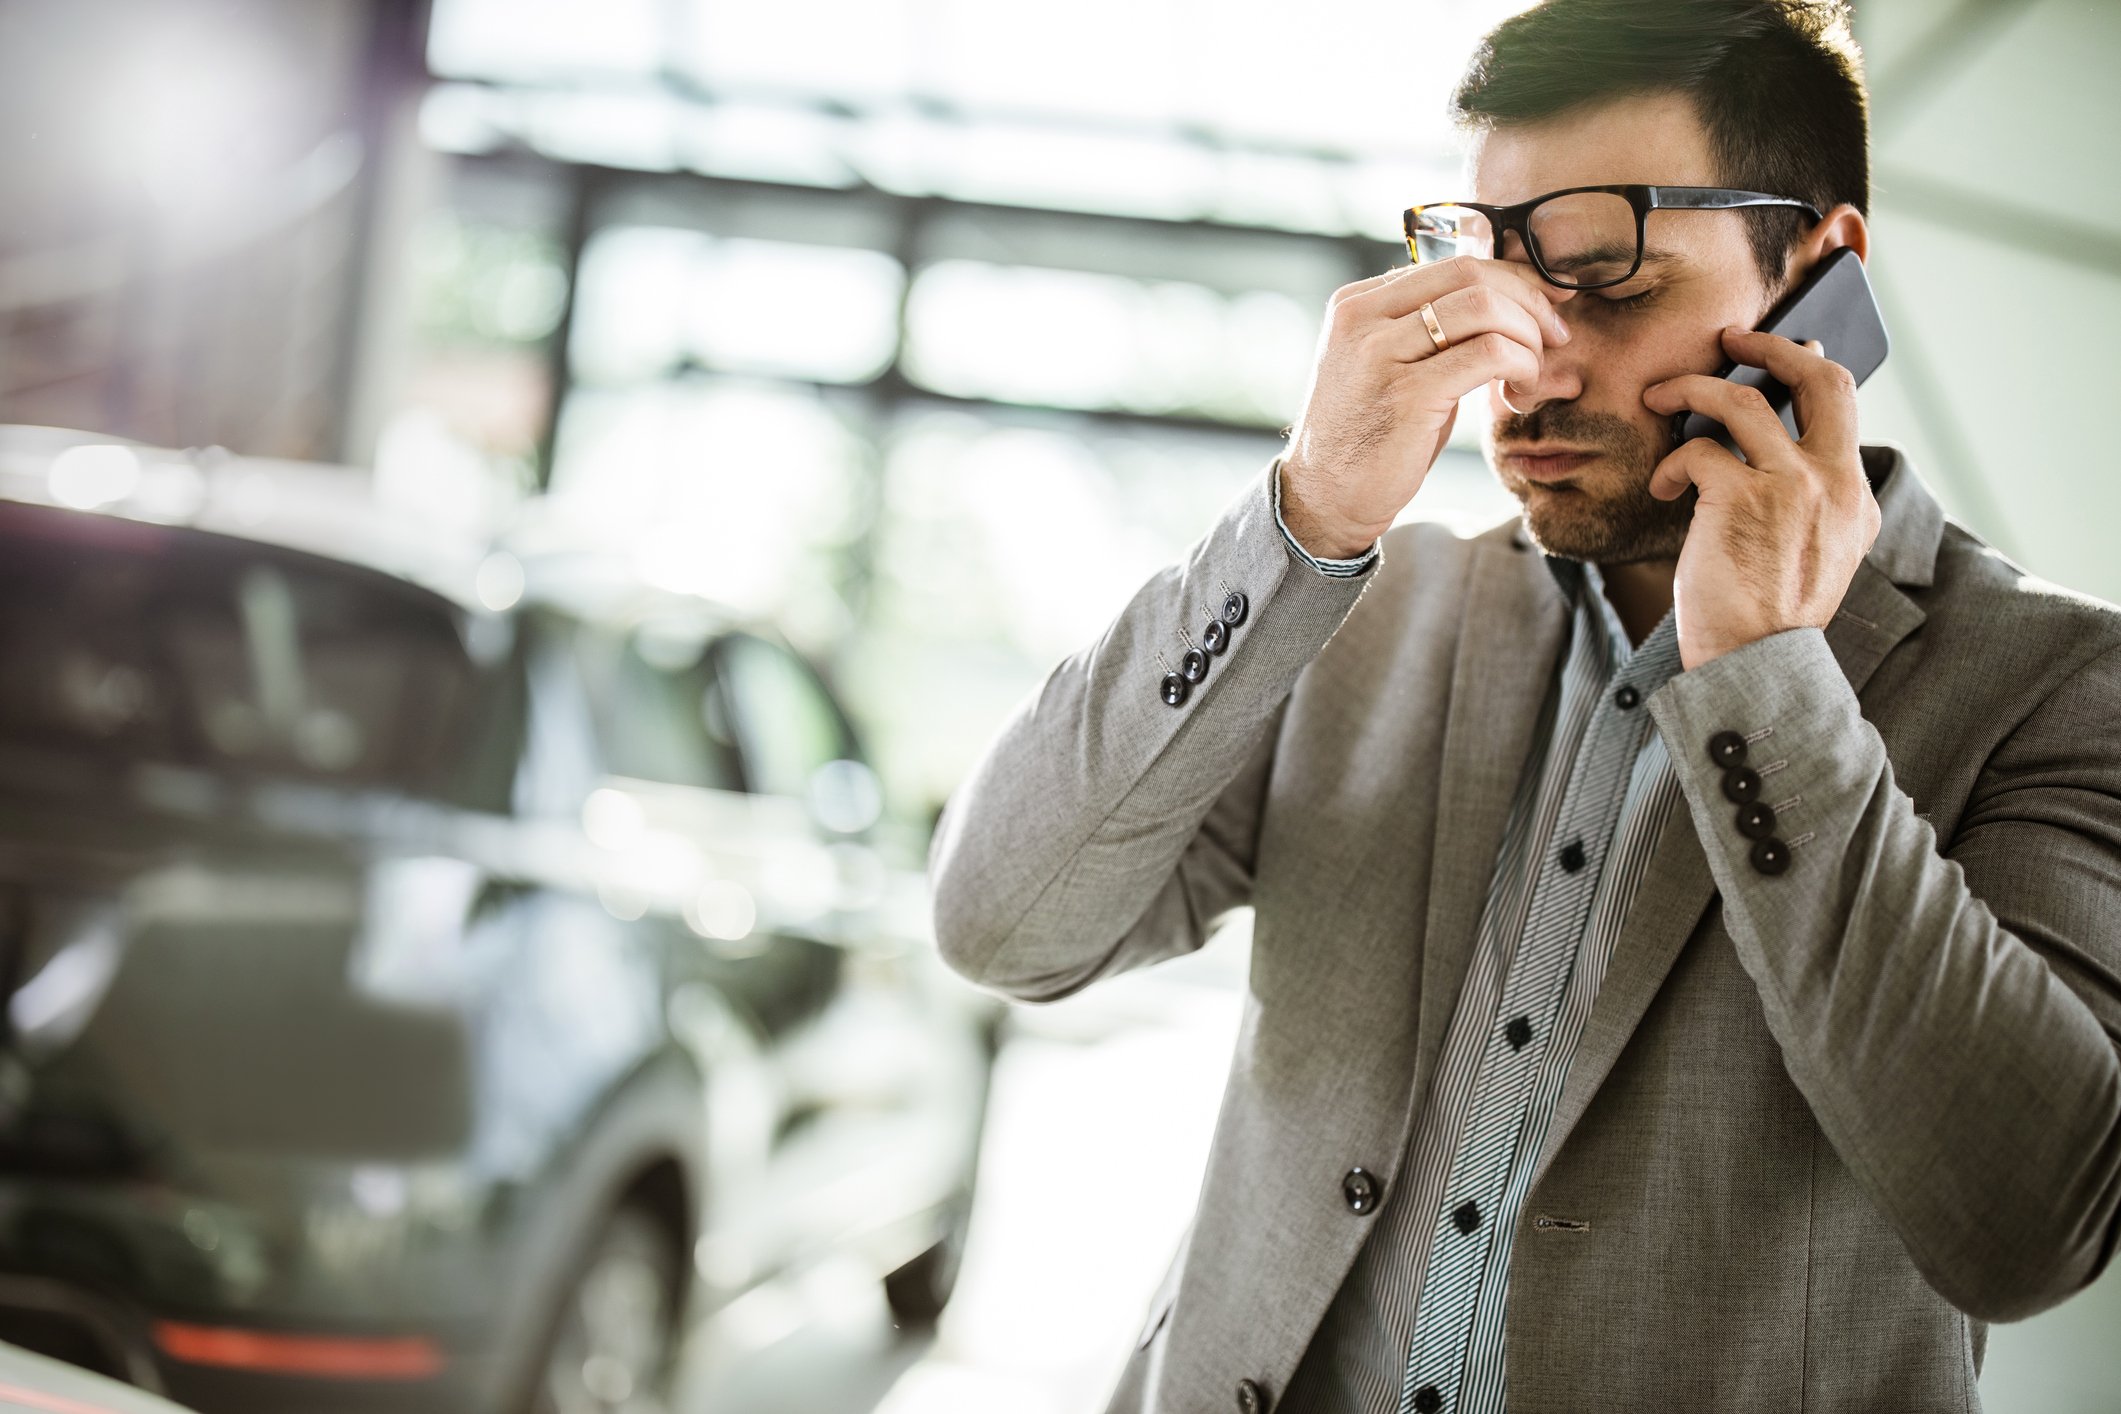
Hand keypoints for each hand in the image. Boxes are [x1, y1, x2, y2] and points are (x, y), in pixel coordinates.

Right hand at [1280, 255, 1573, 558]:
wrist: (1325, 499)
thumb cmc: (1369, 437)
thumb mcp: (1390, 367)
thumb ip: (1428, 331)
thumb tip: (1505, 302)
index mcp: (1357, 303)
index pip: (1452, 265)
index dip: (1512, 278)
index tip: (1546, 304)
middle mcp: (1363, 318)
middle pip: (1472, 275)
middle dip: (1529, 300)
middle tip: (1554, 336)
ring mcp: (1380, 353)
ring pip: (1484, 307)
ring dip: (1528, 336)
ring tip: (1533, 372)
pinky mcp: (1406, 393)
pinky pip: (1488, 354)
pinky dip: (1521, 366)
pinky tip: (1520, 392)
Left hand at [1642, 327, 1881, 671]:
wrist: (1755, 663)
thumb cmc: (1768, 616)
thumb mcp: (1816, 555)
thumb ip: (1811, 504)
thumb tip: (1769, 452)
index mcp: (1857, 498)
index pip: (1842, 408)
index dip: (1807, 371)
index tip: (1781, 353)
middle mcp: (1834, 482)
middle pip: (1818, 378)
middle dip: (1771, 344)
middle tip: (1732, 337)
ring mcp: (1791, 485)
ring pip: (1740, 399)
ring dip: (1691, 389)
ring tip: (1660, 395)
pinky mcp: (1740, 497)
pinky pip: (1697, 451)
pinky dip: (1671, 464)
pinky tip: (1662, 488)